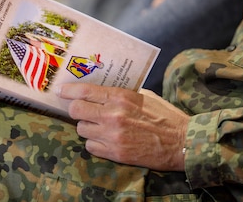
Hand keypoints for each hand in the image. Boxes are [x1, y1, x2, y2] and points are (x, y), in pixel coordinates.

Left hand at [56, 83, 189, 170]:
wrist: (181, 142)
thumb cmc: (164, 115)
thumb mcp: (143, 96)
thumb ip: (120, 93)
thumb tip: (100, 92)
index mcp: (120, 97)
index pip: (84, 91)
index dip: (68, 91)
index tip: (60, 91)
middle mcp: (112, 115)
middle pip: (76, 110)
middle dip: (75, 109)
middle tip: (81, 111)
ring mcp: (112, 135)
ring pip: (81, 129)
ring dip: (87, 127)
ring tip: (99, 127)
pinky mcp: (115, 153)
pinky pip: (90, 146)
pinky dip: (94, 143)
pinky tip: (105, 140)